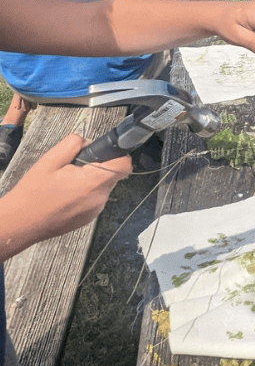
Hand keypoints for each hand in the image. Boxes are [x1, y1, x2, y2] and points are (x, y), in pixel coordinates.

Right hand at [0, 134, 131, 261]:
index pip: (124, 165)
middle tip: (75, 167)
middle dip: (99, 166)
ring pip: (103, 186)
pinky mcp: (88, 218)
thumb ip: (74, 144)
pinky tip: (66, 194)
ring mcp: (95, 211)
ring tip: (66, 182)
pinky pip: (95, 199)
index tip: (104, 152)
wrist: (20, 223)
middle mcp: (99, 199)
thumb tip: (90, 142)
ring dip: (91, 180)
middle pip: (113, 175)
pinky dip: (85, 193)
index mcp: (92, 182)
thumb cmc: (33, 193)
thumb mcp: (51, 159)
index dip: (118, 154)